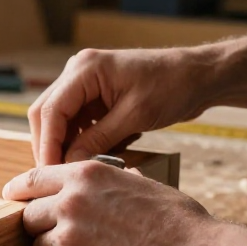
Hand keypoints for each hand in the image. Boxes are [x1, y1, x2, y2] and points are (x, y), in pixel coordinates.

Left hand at [2, 160, 217, 245]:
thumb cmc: (175, 219)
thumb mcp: (139, 182)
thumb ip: (111, 180)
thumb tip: (109, 180)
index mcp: (85, 175)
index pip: (33, 178)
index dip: (18, 189)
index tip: (9, 195)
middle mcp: (70, 202)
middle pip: (28, 216)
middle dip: (39, 226)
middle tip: (56, 235)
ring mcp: (68, 237)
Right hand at [30, 47, 217, 165]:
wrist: (199, 76)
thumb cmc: (173, 86)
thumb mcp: (135, 116)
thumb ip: (98, 139)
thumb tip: (69, 164)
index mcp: (85, 69)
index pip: (50, 110)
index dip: (47, 144)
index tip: (50, 172)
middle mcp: (78, 72)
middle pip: (47, 114)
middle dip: (51, 146)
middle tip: (59, 176)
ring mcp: (85, 83)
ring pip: (60, 120)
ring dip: (67, 145)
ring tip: (81, 168)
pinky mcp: (95, 96)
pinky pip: (77, 122)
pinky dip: (83, 141)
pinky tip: (99, 154)